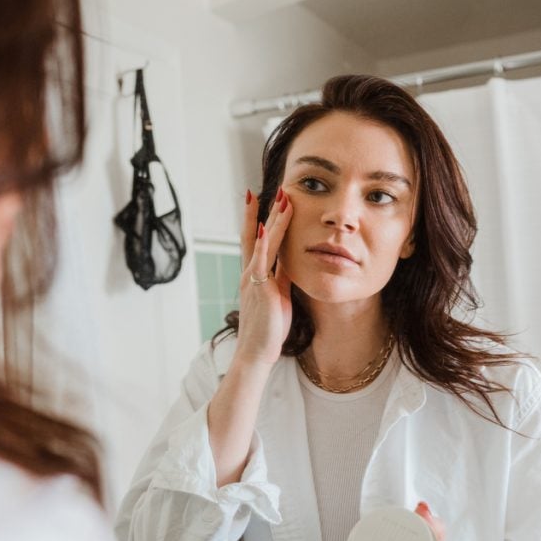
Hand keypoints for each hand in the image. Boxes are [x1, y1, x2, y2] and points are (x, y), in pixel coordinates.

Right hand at [235, 189, 292, 367]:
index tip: (268, 201)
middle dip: (262, 211)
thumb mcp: (278, 297)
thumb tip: (290, 262)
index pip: (256, 242)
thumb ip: (281, 278)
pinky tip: (266, 226)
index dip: (261, 221)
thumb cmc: (268, 329)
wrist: (256, 352)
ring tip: (280, 197)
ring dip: (271, 218)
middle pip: (254, 234)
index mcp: (254, 276)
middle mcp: (250, 273)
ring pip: (262, 241)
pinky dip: (264, 242)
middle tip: (270, 189)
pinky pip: (261, 260)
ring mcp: (253, 279)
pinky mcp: (259, 287)